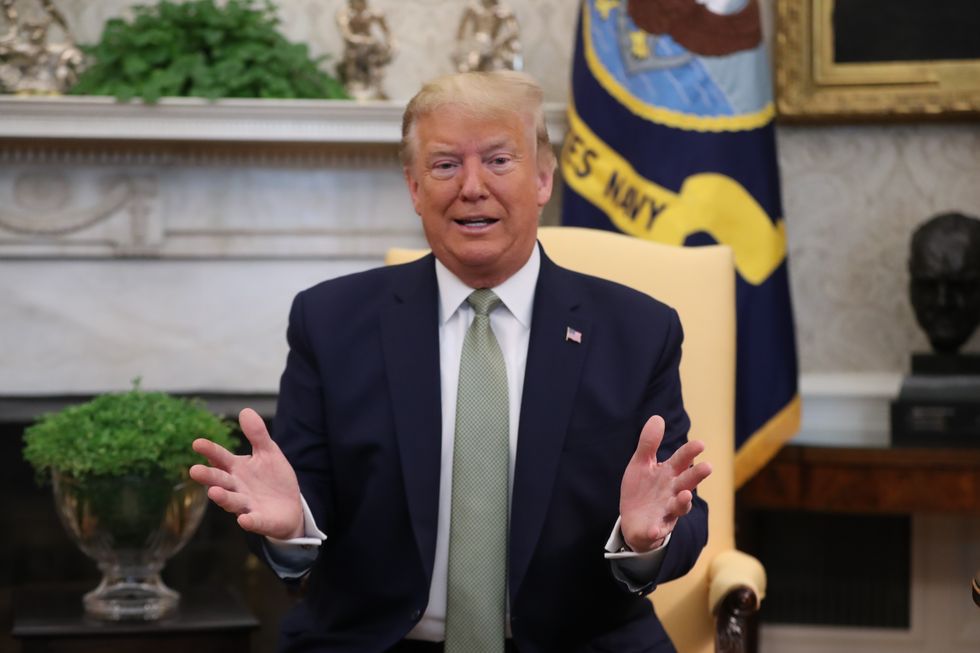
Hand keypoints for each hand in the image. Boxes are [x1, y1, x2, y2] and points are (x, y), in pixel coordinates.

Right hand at [189, 408, 304, 539]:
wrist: (291, 507)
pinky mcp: (259, 520)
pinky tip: (244, 519)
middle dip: (208, 476)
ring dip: (222, 498)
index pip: (221, 458)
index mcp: (237, 469)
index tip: (197, 443)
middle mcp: (237, 487)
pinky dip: (248, 521)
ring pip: (232, 501)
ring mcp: (246, 505)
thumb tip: (245, 410)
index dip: (210, 451)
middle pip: (220, 480)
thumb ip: (257, 435)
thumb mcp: (268, 453)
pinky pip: (253, 521)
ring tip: (213, 492)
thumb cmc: (273, 479)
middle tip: (194, 470)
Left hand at [619, 415, 711, 552]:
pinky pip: (657, 530)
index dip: (690, 452)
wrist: (633, 520)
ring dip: (683, 502)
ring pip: (679, 507)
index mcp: (669, 474)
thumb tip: (657, 418)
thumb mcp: (641, 463)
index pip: (681, 460)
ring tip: (686, 495)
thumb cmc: (642, 489)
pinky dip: (656, 530)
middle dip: (696, 476)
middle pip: (687, 482)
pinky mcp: (656, 528)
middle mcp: (672, 492)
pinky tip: (654, 529)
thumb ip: (649, 443)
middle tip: (707, 467)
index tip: (700, 444)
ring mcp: (666, 511)